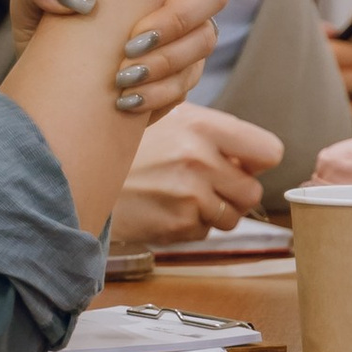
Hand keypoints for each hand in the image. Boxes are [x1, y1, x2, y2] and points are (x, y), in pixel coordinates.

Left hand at [12, 0, 224, 120]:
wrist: (47, 83)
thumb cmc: (45, 30)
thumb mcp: (30, 5)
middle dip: (179, 16)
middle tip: (133, 40)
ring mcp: (188, 35)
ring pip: (205, 40)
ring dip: (167, 59)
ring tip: (122, 77)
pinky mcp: (182, 76)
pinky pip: (188, 81)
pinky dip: (159, 92)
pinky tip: (126, 101)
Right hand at [110, 104, 283, 246]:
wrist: (81, 176)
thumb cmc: (131, 148)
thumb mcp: (171, 119)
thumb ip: (216, 133)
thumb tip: (257, 157)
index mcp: (203, 126)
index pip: (270, 151)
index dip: (258, 162)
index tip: (242, 164)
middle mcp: (199, 159)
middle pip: (253, 191)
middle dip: (234, 192)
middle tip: (206, 184)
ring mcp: (189, 195)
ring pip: (232, 217)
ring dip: (214, 212)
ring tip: (182, 196)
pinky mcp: (177, 224)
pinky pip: (205, 232)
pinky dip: (190, 225)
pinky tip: (166, 208)